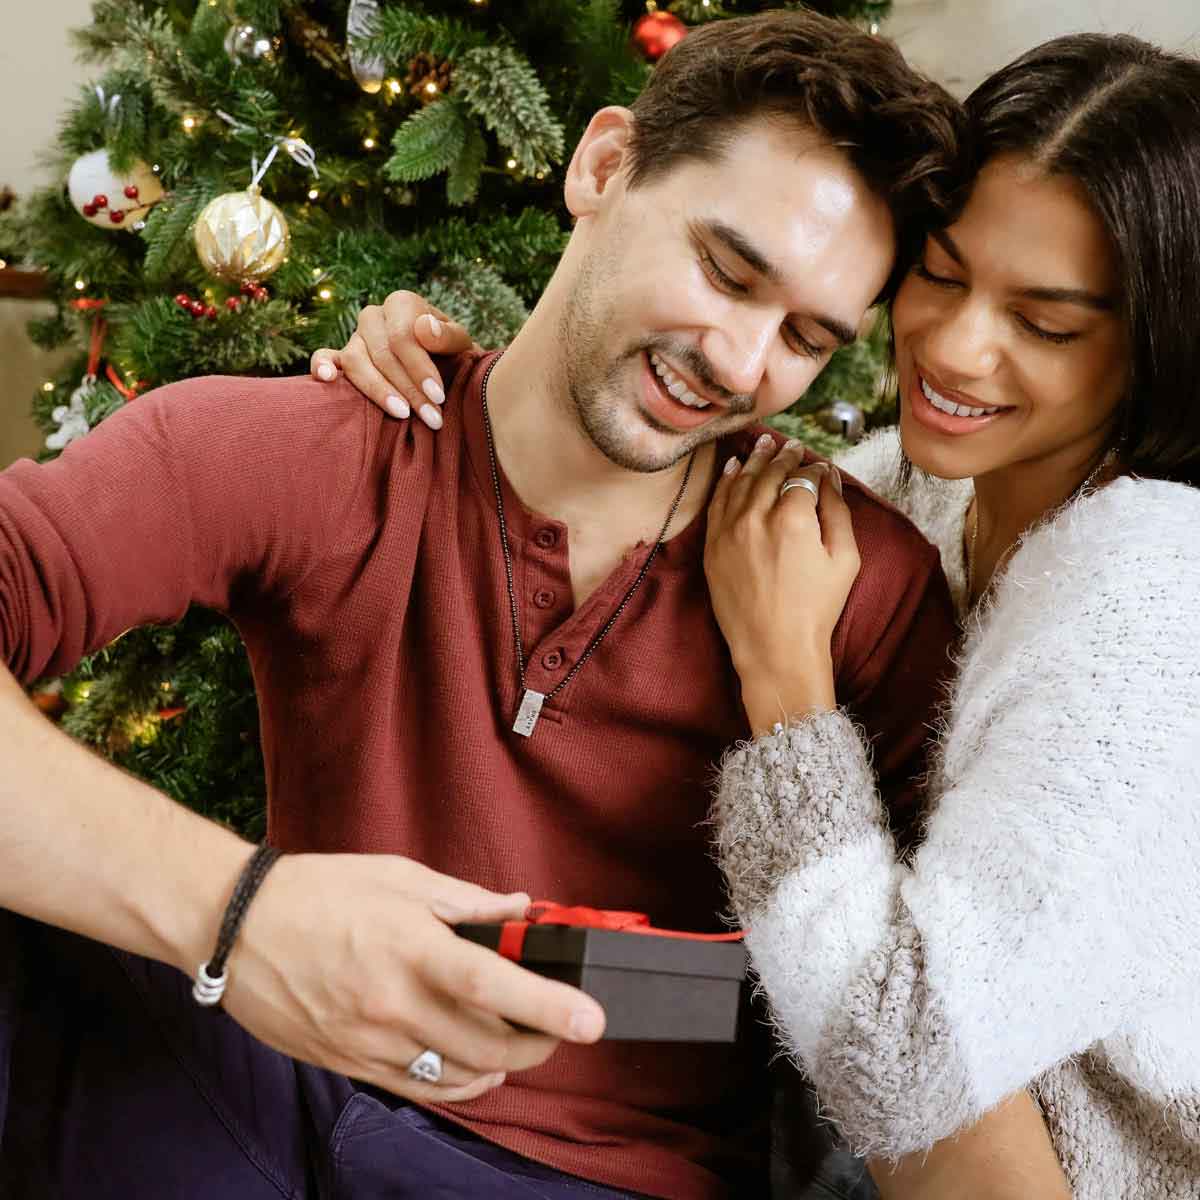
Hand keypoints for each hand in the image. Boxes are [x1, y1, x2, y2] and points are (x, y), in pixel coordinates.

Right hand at [220, 854, 605, 1103]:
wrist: (236, 928)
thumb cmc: (319, 892)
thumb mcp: (398, 878)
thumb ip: (466, 900)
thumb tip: (519, 908)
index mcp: (410, 947)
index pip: (492, 985)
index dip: (548, 1005)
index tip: (590, 1020)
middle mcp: (393, 1003)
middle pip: (487, 1044)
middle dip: (539, 1041)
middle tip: (561, 1025)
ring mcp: (370, 1041)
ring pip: (459, 1074)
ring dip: (503, 1063)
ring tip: (520, 1040)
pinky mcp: (350, 1063)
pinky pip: (421, 1088)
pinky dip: (461, 1082)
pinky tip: (477, 1065)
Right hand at [309, 290, 475, 429]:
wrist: (443, 366)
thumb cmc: (451, 354)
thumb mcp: (460, 343)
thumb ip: (448, 336)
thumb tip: (424, 328)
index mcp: (400, 304)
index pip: (402, 336)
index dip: (419, 368)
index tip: (438, 396)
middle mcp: (373, 316)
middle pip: (382, 354)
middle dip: (409, 390)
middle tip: (431, 418)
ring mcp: (354, 337)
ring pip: (356, 362)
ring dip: (379, 391)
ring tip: (402, 415)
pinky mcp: (340, 357)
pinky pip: (323, 357)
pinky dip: (321, 366)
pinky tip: (328, 379)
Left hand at [704, 434, 859, 734]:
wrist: (774, 649)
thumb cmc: (816, 609)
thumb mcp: (844, 559)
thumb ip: (837, 511)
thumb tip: (828, 478)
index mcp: (793, 518)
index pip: (801, 477)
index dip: (812, 467)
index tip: (818, 464)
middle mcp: (756, 517)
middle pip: (768, 473)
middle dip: (782, 455)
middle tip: (790, 445)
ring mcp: (729, 531)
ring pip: (740, 482)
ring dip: (753, 461)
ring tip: (762, 444)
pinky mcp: (712, 547)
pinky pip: (717, 503)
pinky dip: (726, 482)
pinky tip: (733, 468)